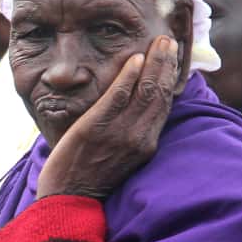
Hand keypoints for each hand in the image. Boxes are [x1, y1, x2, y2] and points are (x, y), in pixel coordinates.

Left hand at [35, 35, 179, 199]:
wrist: (68, 200)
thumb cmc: (90, 176)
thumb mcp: (121, 156)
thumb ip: (131, 132)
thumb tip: (135, 108)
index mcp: (146, 144)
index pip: (164, 105)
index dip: (171, 78)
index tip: (173, 57)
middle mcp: (138, 138)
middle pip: (159, 94)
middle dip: (166, 64)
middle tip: (169, 41)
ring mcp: (118, 134)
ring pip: (144, 92)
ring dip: (154, 64)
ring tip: (159, 43)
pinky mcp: (95, 129)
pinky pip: (116, 98)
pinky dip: (127, 77)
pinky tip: (134, 59)